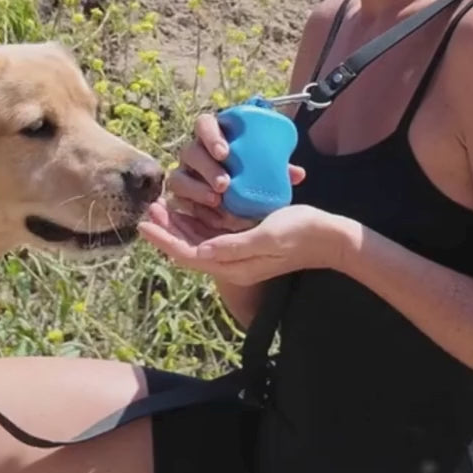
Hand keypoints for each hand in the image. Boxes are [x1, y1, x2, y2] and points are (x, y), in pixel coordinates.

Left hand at [139, 199, 348, 286]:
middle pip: (188, 248)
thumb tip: (202, 250)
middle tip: (148, 210)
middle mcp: (231, 263)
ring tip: (161, 207)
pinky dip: (197, 222)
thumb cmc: (301, 233)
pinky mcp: (245, 242)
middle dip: (166, 231)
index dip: (163, 240)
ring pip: (198, 241)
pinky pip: (212, 234)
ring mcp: (238, 253)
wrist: (329, 239)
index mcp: (233, 266)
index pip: (187, 255)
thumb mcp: (267, 236)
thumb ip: (234, 246)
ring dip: (179, 225)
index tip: (143, 225)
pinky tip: (188, 207)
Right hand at [166, 111, 305, 233]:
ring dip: (195, 188)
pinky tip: (209, 213)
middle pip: (190, 151)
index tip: (225, 152)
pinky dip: (192, 204)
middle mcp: (195, 152)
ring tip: (216, 200)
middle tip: (225, 183)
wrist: (242, 200)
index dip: (211, 135)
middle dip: (206, 166)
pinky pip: (178, 197)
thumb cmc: (254, 175)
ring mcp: (185, 173)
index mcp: (215, 135)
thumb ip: (279, 169)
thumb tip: (298, 174)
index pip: (204, 124)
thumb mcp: (267, 170)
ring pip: (179, 175)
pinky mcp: (181, 193)